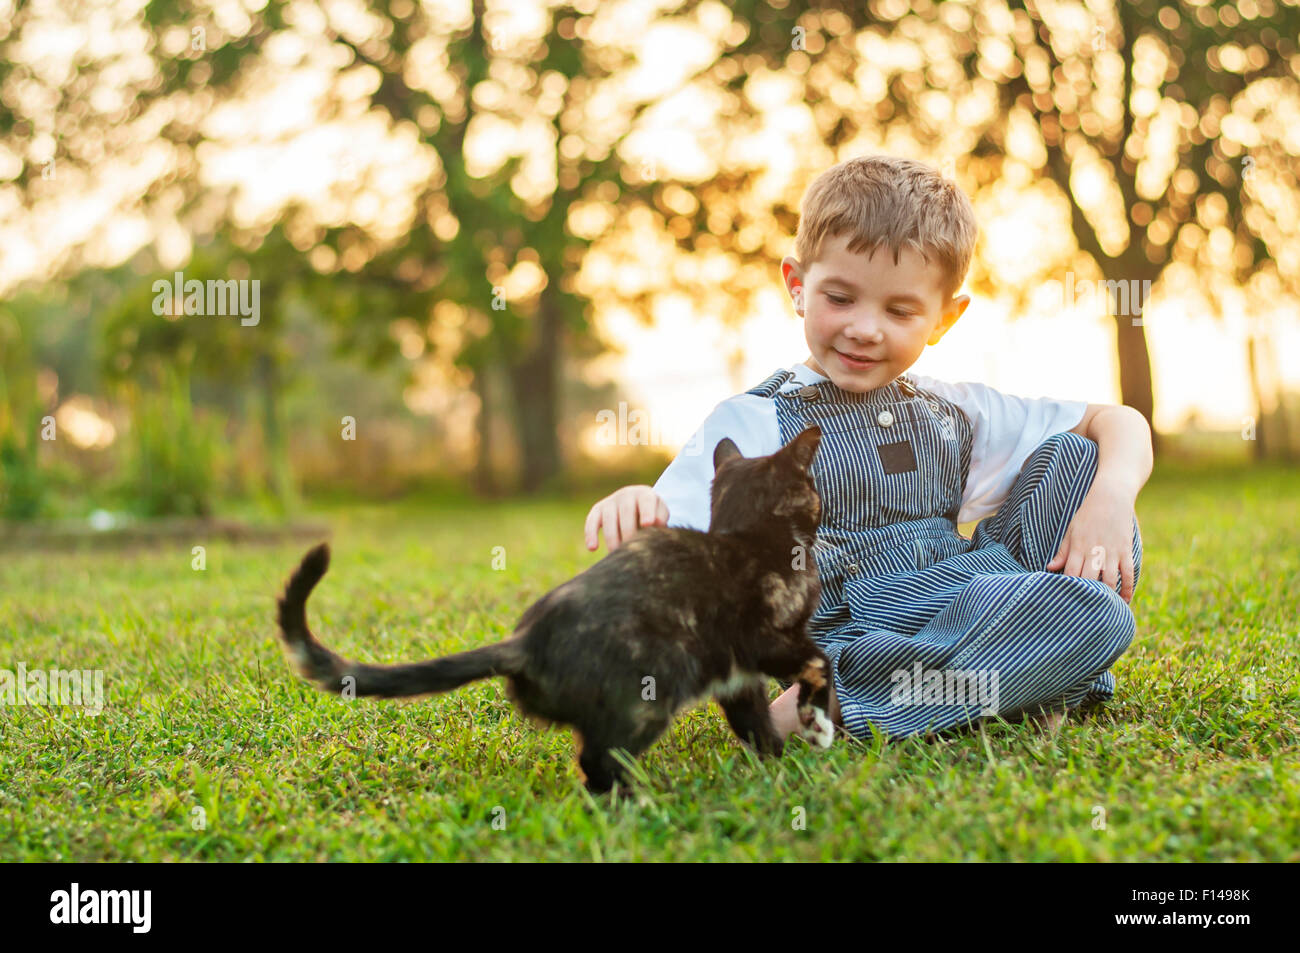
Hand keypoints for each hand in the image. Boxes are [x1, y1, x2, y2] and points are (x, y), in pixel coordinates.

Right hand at [583, 485, 668, 551]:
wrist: (637, 505)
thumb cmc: (653, 514)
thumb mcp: (660, 513)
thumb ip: (660, 517)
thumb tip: (655, 524)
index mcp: (645, 494)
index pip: (646, 501)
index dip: (647, 512)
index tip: (648, 524)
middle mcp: (626, 494)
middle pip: (626, 512)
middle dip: (629, 532)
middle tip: (632, 549)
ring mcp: (610, 501)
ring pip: (609, 519)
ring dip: (612, 538)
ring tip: (616, 554)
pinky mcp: (597, 510)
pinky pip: (591, 521)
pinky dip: (590, 533)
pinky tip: (592, 548)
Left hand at [1045, 482, 1136, 601]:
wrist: (1111, 496)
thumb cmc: (1087, 514)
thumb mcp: (1071, 530)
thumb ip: (1063, 551)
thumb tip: (1049, 568)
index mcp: (1078, 547)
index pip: (1070, 573)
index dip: (1068, 588)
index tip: (1065, 601)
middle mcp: (1094, 551)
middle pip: (1089, 580)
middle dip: (1086, 596)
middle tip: (1083, 612)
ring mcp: (1112, 551)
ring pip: (1109, 580)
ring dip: (1107, 596)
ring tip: (1103, 611)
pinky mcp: (1126, 550)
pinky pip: (1128, 573)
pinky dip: (1128, 589)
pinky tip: (1124, 600)